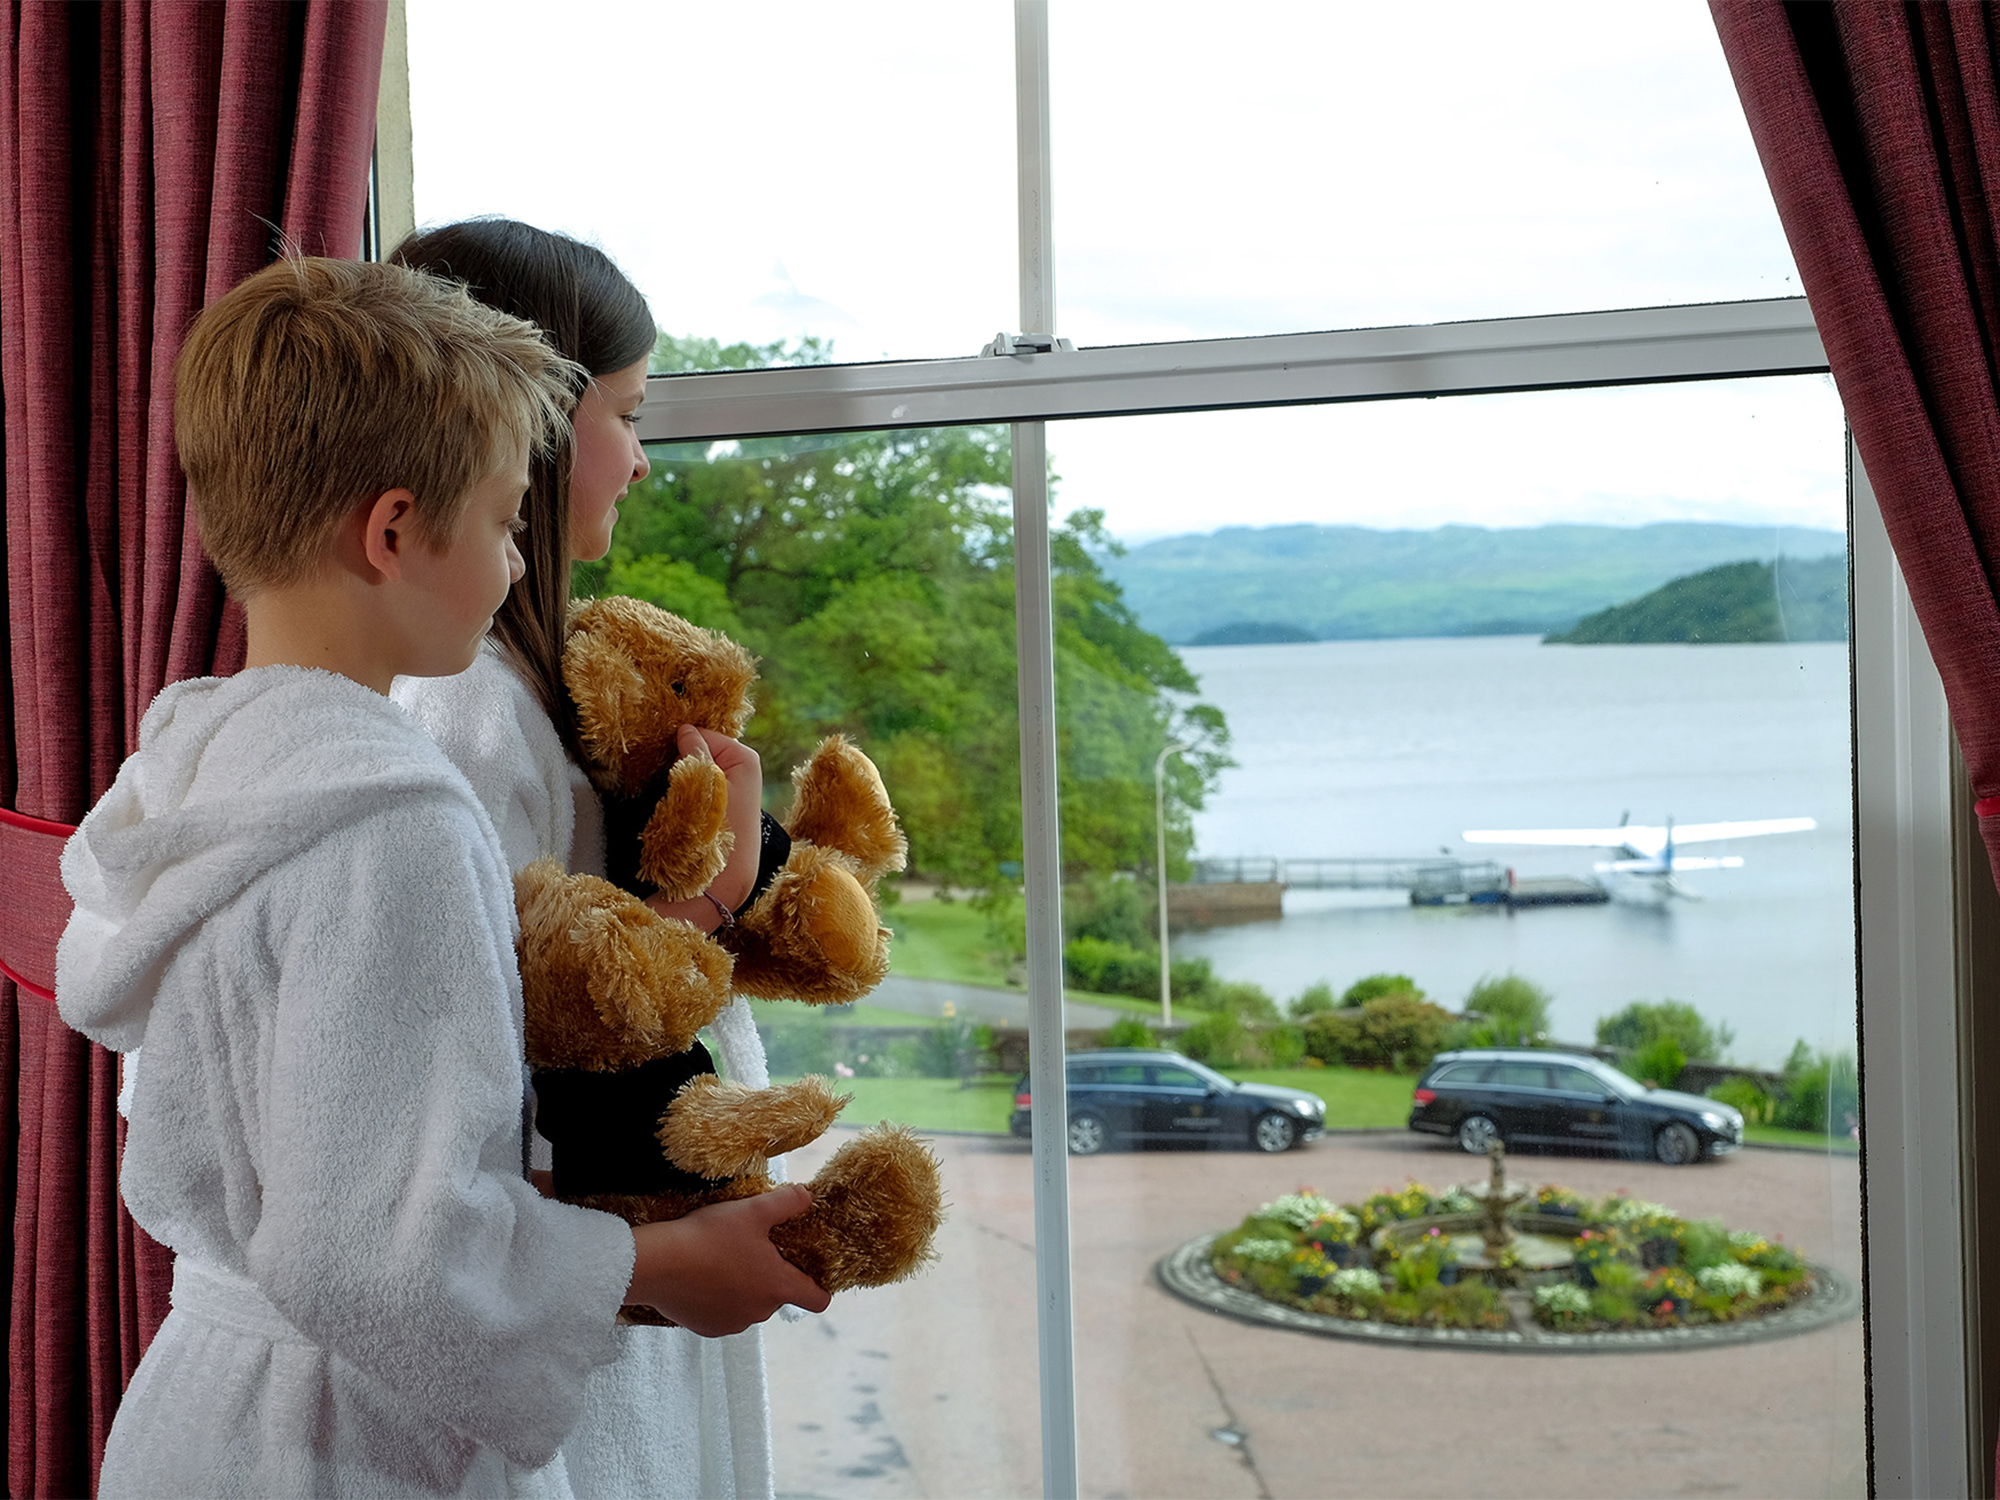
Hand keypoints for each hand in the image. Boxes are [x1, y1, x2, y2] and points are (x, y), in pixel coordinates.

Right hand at [624, 1186, 830, 1335]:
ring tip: (723, 1260)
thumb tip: (809, 1195)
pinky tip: (705, 1277)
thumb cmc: (708, 1236)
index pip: (817, 1300)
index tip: (810, 1273)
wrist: (656, 1264)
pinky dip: (720, 1299)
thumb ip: (787, 1202)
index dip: (820, 1288)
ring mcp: (733, 1324)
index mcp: (777, 1286)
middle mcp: (760, 1312)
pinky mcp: (708, 1328)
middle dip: (770, 1275)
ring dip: (744, 1287)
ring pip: (750, 1305)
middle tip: (752, 1248)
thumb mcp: (753, 1210)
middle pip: (778, 1296)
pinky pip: (724, 1314)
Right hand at [645, 725, 762, 931]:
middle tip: (666, 779)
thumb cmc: (711, 830)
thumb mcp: (700, 782)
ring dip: (681, 779)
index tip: (665, 759)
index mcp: (744, 758)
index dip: (681, 744)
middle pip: (701, 752)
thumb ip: (694, 751)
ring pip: (697, 771)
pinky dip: (686, 794)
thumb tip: (685, 730)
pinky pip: (699, 790)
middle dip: (681, 761)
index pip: (702, 734)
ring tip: (672, 796)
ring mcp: (733, 790)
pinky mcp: (723, 808)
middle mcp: (743, 771)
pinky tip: (678, 808)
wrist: (720, 879)